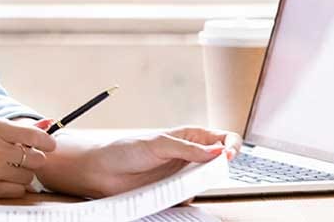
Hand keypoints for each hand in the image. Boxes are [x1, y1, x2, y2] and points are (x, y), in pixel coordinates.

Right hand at [0, 116, 56, 198]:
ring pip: (28, 176)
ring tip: (10, 167)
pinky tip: (5, 178)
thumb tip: (47, 126)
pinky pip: (17, 191)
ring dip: (24, 172)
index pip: (33, 136)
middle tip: (24, 155)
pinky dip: (16, 185)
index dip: (47, 142)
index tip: (50, 144)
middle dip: (34, 157)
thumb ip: (14, 127)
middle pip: (35, 158)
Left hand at [79, 126, 241, 196]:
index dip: (231, 145)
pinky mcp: (175, 192)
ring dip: (201, 183)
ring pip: (207, 182)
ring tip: (181, 181)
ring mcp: (183, 174)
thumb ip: (188, 149)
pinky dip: (187, 198)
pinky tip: (173, 193)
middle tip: (209, 170)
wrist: (102, 172)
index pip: (222, 138)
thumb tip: (216, 151)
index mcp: (188, 137)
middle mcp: (189, 155)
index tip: (227, 155)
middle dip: (219, 167)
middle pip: (220, 162)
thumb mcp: (158, 144)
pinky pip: (191, 198)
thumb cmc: (124, 150)